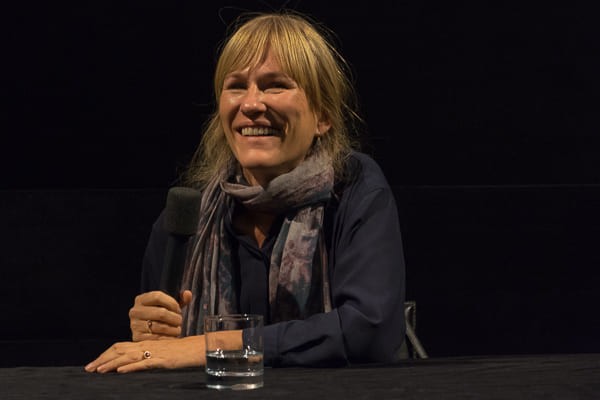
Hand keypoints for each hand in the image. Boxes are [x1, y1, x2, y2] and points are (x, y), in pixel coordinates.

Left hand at [84, 336, 204, 373]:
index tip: (94, 364)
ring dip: (111, 363)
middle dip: (102, 359)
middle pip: (120, 350)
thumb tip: (133, 363)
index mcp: (147, 344)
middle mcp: (148, 346)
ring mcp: (155, 352)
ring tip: (98, 371)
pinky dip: (131, 366)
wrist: (200, 348)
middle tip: (88, 369)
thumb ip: (150, 355)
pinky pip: (144, 362)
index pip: (120, 347)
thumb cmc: (183, 352)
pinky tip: (120, 370)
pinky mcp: (163, 360)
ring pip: (128, 356)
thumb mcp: (163, 352)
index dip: (106, 354)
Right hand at [128, 290, 192, 340]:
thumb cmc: (161, 317)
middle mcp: (135, 311)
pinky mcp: (137, 338)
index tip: (178, 309)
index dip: (172, 303)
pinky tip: (172, 337)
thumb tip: (188, 294)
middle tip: (179, 321)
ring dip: (173, 329)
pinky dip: (168, 338)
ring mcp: (134, 325)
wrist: (147, 333)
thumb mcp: (168, 306)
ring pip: (160, 327)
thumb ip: (180, 299)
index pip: (157, 296)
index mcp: (141, 299)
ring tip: (177, 329)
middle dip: (175, 318)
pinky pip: (157, 339)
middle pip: (161, 313)